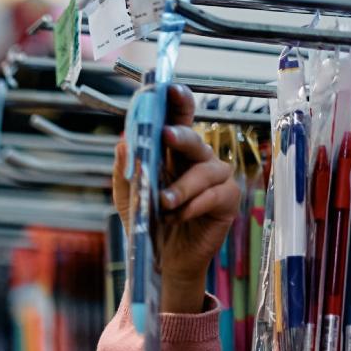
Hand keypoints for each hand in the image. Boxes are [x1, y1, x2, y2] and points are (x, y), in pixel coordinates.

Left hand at [111, 84, 240, 313]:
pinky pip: (215, 195)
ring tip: (164, 203)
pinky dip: (194, 205)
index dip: (177, 103)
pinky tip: (178, 215)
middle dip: (180, 135)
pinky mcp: (227, 201)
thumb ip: (125, 170)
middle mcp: (198, 161)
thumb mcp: (128, 197)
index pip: (178, 121)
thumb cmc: (148, 224)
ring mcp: (216, 179)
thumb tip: (123, 140)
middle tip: (166, 135)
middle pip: (194, 139)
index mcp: (174, 154)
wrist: (161, 261)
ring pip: (205, 170)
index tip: (169, 89)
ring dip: (182, 186)